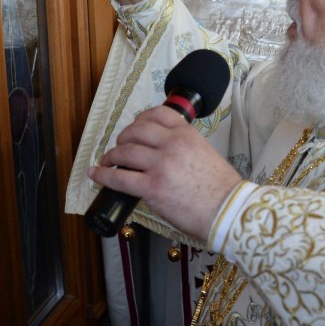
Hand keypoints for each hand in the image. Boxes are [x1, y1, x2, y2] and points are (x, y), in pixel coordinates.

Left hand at [87, 106, 243, 240]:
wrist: (228, 211)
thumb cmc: (221, 189)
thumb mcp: (206, 153)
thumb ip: (184, 147)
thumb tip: (163, 153)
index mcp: (186, 134)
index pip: (157, 114)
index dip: (141, 119)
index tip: (135, 126)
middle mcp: (172, 144)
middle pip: (136, 131)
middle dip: (123, 138)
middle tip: (120, 147)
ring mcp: (160, 165)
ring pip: (124, 152)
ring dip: (111, 156)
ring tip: (108, 161)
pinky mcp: (151, 188)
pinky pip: (119, 178)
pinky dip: (103, 175)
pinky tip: (96, 174)